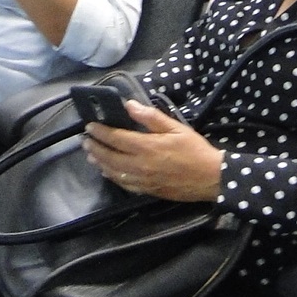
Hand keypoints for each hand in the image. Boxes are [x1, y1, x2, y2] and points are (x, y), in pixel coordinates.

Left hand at [82, 103, 222, 200]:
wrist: (210, 178)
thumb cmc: (194, 150)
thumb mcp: (176, 128)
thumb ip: (151, 117)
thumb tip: (130, 105)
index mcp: (147, 147)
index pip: (116, 138)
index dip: (101, 131)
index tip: (90, 126)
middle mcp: (140, 165)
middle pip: (110, 156)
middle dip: (95, 147)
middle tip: (85, 140)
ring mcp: (142, 180)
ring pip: (113, 172)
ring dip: (100, 162)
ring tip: (90, 155)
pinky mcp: (147, 191)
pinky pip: (124, 184)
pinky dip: (112, 177)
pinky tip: (107, 172)